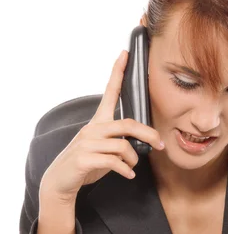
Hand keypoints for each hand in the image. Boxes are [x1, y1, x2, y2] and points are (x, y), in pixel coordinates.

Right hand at [39, 50, 164, 204]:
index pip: (109, 92)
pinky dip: (125, 170)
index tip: (125, 53)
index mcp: (98, 122)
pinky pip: (114, 162)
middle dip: (148, 134)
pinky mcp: (84, 159)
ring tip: (132, 166)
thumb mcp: (102, 147)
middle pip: (128, 124)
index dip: (118, 72)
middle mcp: (92, 128)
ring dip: (133, 159)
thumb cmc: (86, 163)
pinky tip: (128, 175)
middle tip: (160, 145)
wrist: (60, 180)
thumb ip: (119, 139)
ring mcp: (87, 143)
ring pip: (123, 146)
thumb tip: (143, 142)